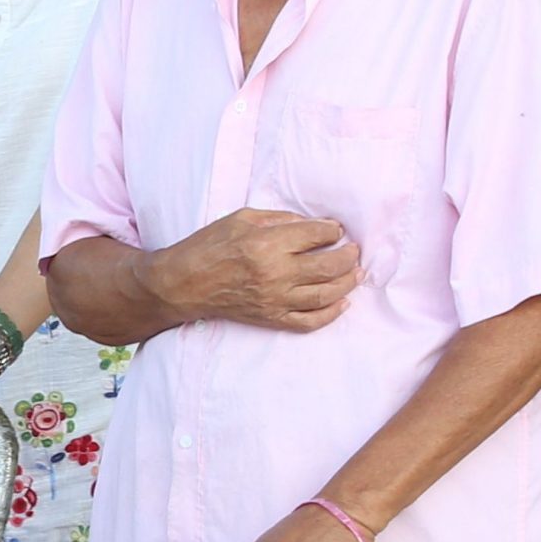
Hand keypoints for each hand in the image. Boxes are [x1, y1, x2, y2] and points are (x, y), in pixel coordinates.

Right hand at [153, 207, 359, 333]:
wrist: (184, 283)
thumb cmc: (209, 246)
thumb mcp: (242, 218)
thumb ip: (281, 219)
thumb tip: (314, 225)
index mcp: (267, 244)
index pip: (317, 235)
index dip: (333, 230)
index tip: (336, 229)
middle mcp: (275, 274)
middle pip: (330, 266)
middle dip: (349, 256)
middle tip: (354, 250)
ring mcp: (275, 300)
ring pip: (326, 295)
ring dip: (348, 283)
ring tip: (356, 273)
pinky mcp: (271, 318)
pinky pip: (309, 322)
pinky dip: (331, 314)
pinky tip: (342, 303)